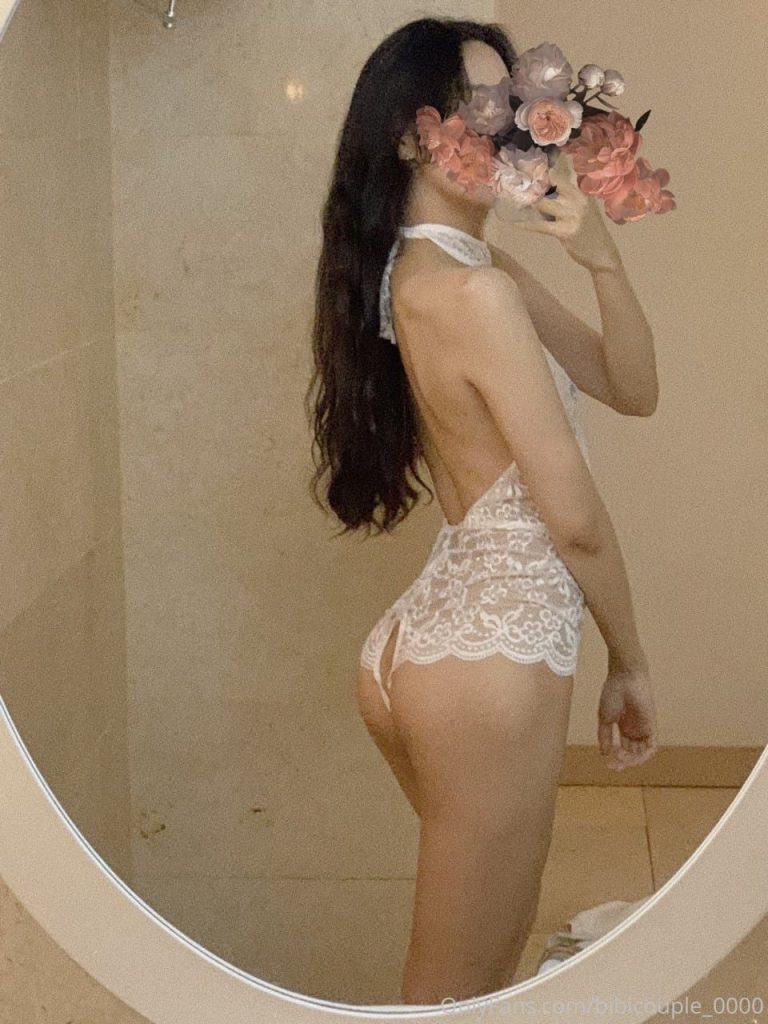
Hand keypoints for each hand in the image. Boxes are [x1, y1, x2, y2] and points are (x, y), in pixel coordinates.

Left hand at [510, 150, 622, 272]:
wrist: (602, 253)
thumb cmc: (588, 230)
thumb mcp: (580, 207)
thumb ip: (565, 195)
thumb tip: (543, 185)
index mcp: (579, 190)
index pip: (559, 172)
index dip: (541, 167)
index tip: (525, 161)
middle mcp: (576, 198)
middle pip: (550, 182)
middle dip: (531, 180)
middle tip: (512, 179)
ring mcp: (571, 214)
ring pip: (542, 203)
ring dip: (526, 202)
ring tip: (511, 200)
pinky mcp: (565, 230)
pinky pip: (541, 226)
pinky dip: (526, 225)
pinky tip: (514, 224)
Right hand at [597, 660, 658, 771]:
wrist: (625, 678)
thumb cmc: (613, 693)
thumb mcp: (604, 718)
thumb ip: (604, 736)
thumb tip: (603, 754)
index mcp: (623, 726)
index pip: (623, 748)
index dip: (616, 758)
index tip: (607, 764)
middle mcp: (634, 729)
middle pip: (632, 752)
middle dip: (623, 762)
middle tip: (613, 766)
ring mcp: (643, 728)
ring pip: (641, 752)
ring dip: (632, 760)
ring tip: (620, 761)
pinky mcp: (652, 726)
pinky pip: (651, 746)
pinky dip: (644, 755)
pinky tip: (633, 759)